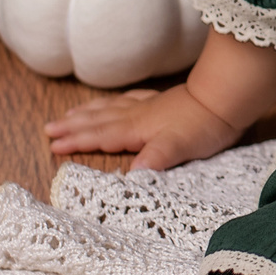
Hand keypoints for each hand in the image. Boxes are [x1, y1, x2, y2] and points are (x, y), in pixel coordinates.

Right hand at [45, 84, 240, 170]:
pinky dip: (115, 102)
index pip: (100, 136)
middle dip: (72, 125)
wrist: (227, 97)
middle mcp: (138, 115)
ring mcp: (149, 106)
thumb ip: (153, 160)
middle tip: (48, 128)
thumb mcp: (178, 148)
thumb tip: (130, 177)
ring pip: (110, 108)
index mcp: (137, 129)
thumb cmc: (204, 125)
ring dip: (88, 112)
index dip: (76, 141)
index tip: (53, 145)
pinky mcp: (163, 101)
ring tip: (70, 113)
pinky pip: (129, 99)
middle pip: (98, 120)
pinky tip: (115, 101)